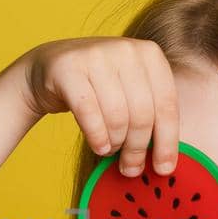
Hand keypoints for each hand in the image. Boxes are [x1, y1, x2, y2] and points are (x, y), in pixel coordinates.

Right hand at [15, 37, 180, 176]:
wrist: (49, 68)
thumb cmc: (98, 87)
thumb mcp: (130, 90)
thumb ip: (151, 114)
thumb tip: (167, 162)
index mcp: (150, 53)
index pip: (167, 104)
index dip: (168, 141)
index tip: (164, 169)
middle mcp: (126, 49)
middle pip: (142, 113)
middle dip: (138, 148)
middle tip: (131, 168)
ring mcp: (96, 55)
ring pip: (117, 116)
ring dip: (116, 143)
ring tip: (111, 150)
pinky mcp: (68, 68)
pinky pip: (89, 114)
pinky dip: (97, 136)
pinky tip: (100, 146)